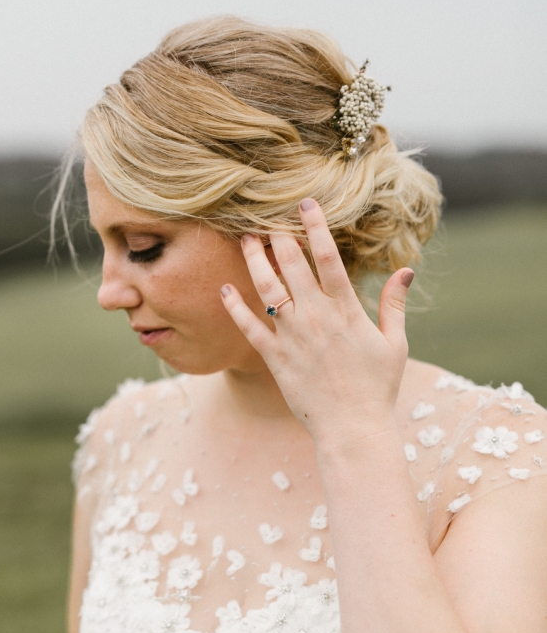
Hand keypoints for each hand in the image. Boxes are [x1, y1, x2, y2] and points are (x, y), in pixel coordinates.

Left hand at [220, 198, 413, 448]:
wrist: (352, 428)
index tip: (305, 204)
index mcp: (346, 311)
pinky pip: (249, 327)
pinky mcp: (275, 358)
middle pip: (292, 266)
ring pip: (267, 290)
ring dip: (254, 262)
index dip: (316, 228)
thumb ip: (394, 305)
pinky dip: (235, 307)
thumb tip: (406, 270)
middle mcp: (316, 318)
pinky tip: (225, 288)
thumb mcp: (395, 344)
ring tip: (245, 240)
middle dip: (279, 237)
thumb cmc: (377, 387)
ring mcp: (293, 337)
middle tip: (266, 217)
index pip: (329, 258)